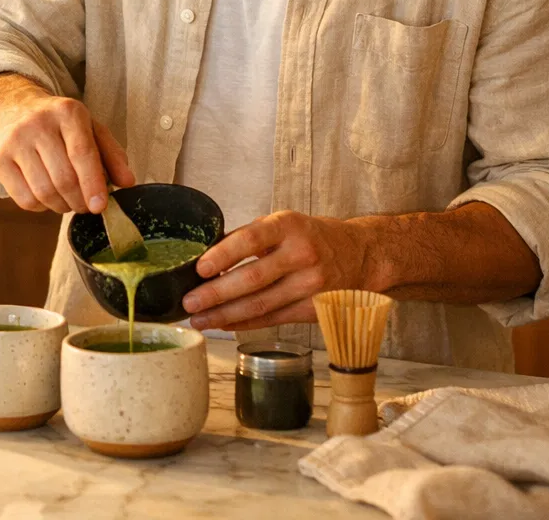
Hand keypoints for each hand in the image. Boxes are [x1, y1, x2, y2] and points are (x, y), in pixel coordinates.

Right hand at [0, 81, 136, 213]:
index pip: (82, 153)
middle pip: (63, 178)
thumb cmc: (60, 125)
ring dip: (62, 207)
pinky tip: (47, 197)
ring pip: (44, 192)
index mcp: (67, 111)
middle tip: (86, 206)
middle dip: (79, 201)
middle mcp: (37, 122)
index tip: (100, 206)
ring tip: (69, 202)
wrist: (14, 108)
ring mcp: (13, 140)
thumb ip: (112, 155)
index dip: (93, 184)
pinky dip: (42, 207)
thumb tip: (127, 183)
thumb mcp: (90, 129)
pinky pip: (24, 199)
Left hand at [181, 211, 375, 329]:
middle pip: (253, 279)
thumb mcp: (283, 224)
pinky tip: (224, 324)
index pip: (250, 240)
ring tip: (199, 320)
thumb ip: (248, 238)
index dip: (222, 255)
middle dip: (216, 294)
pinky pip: (272, 319)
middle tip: (189, 303)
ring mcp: (311, 285)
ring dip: (225, 315)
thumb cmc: (311, 237)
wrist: (359, 255)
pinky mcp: (314, 309)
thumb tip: (206, 258)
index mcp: (289, 227)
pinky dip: (244, 323)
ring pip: (261, 305)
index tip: (199, 268)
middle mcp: (302, 255)